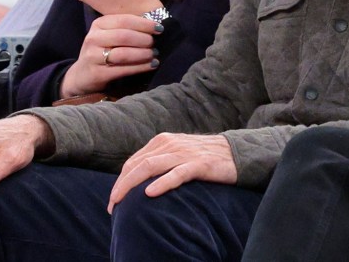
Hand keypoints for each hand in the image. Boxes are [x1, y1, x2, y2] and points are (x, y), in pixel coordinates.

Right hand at [59, 13, 161, 97]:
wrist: (82, 76)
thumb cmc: (102, 51)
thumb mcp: (109, 35)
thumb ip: (127, 29)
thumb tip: (155, 27)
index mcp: (98, 25)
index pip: (124, 20)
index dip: (144, 24)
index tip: (159, 28)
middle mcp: (93, 38)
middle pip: (124, 36)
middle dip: (144, 39)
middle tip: (155, 43)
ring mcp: (93, 57)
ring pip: (123, 53)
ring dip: (143, 54)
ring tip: (154, 54)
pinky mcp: (97, 74)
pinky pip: (123, 69)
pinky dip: (141, 67)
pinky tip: (152, 65)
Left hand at [107, 133, 236, 212]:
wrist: (236, 153)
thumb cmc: (204, 157)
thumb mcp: (178, 154)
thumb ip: (159, 160)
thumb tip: (136, 178)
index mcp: (162, 141)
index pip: (133, 162)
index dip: (120, 182)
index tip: (114, 200)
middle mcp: (170, 144)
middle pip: (137, 165)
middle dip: (120, 187)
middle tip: (112, 208)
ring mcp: (184, 153)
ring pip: (150, 167)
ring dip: (131, 186)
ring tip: (121, 203)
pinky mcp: (200, 164)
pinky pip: (176, 173)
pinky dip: (161, 183)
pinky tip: (150, 194)